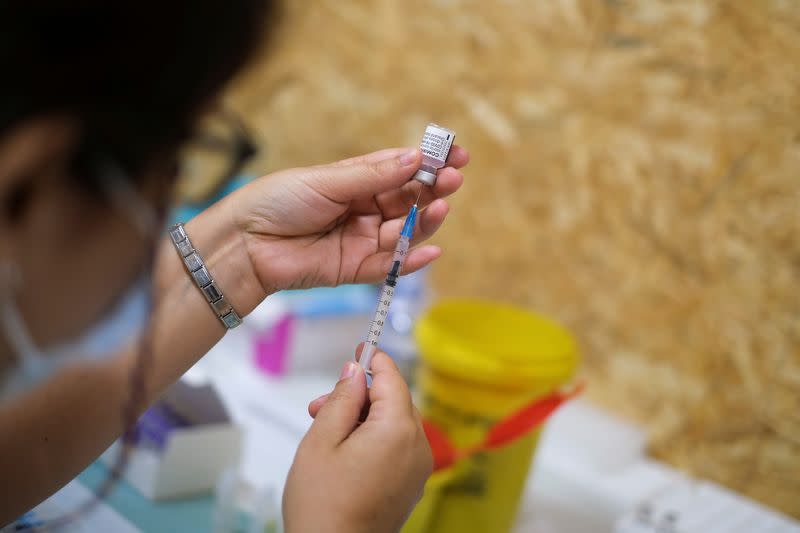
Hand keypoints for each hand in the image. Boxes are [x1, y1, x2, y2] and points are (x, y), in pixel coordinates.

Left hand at [229, 146, 467, 296]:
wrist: (245, 243)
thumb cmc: (279, 201)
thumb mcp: (328, 181)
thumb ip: (373, 176)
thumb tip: (414, 158)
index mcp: (356, 181)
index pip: (401, 170)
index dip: (428, 163)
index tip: (456, 154)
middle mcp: (364, 209)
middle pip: (409, 201)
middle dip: (433, 190)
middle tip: (453, 180)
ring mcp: (361, 239)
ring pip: (405, 232)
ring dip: (426, 221)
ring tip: (441, 208)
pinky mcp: (354, 268)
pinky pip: (389, 265)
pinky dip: (411, 259)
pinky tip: (431, 250)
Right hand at [283, 349, 431, 532]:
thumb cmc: (322, 506)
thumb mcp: (321, 440)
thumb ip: (342, 399)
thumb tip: (355, 370)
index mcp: (397, 430)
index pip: (392, 379)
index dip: (375, 360)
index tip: (361, 346)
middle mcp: (417, 447)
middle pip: (394, 401)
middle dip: (360, 396)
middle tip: (321, 406)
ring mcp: (418, 469)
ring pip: (394, 423)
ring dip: (364, 418)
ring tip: (326, 432)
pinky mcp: (411, 485)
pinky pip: (398, 446)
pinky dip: (374, 438)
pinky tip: (345, 450)